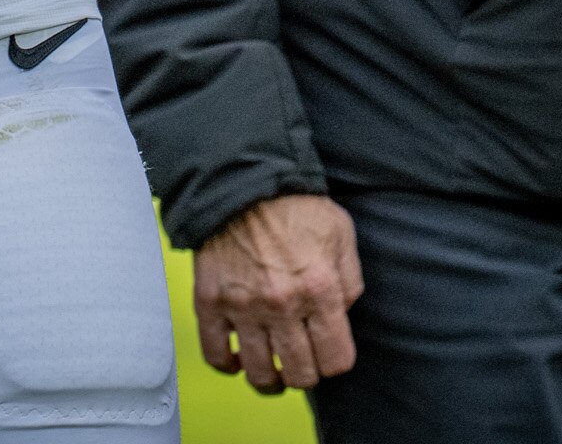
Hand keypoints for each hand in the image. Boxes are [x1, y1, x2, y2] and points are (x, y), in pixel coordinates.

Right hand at [193, 193, 362, 393]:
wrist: (243, 182)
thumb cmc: (295, 206)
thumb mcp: (341, 235)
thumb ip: (350, 282)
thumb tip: (342, 316)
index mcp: (320, 289)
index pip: (335, 360)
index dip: (335, 363)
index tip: (329, 354)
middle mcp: (282, 304)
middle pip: (300, 374)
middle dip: (306, 374)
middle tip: (302, 361)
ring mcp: (243, 306)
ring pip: (259, 373)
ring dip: (270, 379)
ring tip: (273, 370)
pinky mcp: (211, 303)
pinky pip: (215, 355)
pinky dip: (227, 365)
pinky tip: (238, 358)